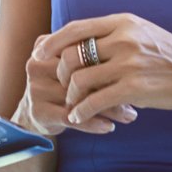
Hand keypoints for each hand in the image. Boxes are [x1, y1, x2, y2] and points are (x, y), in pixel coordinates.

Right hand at [19, 35, 137, 136]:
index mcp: (45, 44)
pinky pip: (70, 117)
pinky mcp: (38, 111)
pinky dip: (92, 122)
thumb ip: (94, 55)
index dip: (107, 59)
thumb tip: (135, 62)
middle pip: (79, 72)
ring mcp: (35, 88)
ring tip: (129, 114)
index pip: (80, 47)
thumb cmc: (67, 84)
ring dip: (106, 107)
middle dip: (110, 84)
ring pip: (78, 96)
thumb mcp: (76, 65)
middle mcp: (37, 64)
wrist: (38, 112)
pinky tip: (110, 126)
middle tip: (136, 96)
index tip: (134, 70)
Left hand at [39, 14, 171, 124]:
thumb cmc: (166, 55)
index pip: (76, 28)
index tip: (39, 52)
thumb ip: (111, 34)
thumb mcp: (140, 33)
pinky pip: (95, 101)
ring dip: (70, 95)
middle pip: (72, 54)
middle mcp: (124, 39)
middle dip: (60, 73)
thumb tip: (75, 41)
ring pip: (80, 79)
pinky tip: (79, 117)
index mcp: (122, 22)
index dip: (53, 41)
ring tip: (72, 104)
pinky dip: (81, 111)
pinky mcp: (134, 88)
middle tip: (61, 85)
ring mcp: (129, 63)